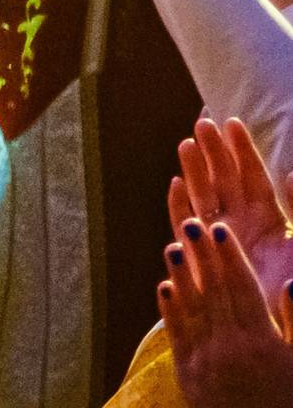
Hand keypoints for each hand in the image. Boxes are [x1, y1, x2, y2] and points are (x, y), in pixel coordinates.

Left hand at [162, 213, 292, 407]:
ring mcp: (206, 362)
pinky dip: (170, 310)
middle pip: (214, 293)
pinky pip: (178, 337)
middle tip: (190, 223)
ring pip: (191, 310)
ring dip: (181, 277)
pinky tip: (165, 286)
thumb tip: (292, 283)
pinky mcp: (188, 375)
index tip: (221, 230)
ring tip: (172, 247)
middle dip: (202, 257)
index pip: (243, 290)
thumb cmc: (289, 398)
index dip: (230, 257)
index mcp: (263, 344)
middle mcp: (231, 349)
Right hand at [173, 118, 292, 307]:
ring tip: (186, 143)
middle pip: (226, 181)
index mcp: (272, 223)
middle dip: (215, 151)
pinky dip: (181, 206)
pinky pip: (189, 227)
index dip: (243, 151)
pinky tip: (175, 185)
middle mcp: (245, 227)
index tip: (232, 124)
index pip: (254, 178)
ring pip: (206, 197)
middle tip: (203, 122)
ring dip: (195, 171)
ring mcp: (223, 241)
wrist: (275, 329)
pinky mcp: (205, 259)